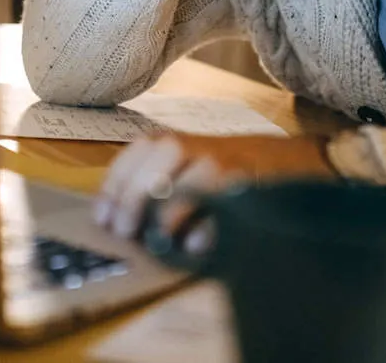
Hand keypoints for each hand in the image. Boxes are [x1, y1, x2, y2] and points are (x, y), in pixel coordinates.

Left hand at [92, 134, 334, 244]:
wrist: (282, 160)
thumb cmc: (220, 171)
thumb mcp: (181, 166)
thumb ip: (151, 182)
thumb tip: (115, 218)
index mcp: (169, 141)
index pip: (133, 155)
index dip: (113, 187)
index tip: (103, 219)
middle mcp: (193, 145)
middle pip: (156, 158)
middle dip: (135, 197)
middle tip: (125, 231)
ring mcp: (221, 161)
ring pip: (189, 174)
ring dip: (168, 210)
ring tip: (156, 238)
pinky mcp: (245, 182)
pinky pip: (221, 201)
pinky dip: (205, 225)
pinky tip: (192, 244)